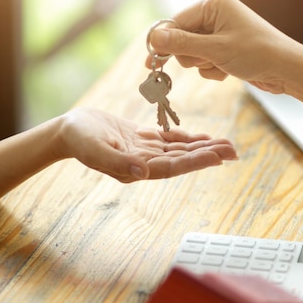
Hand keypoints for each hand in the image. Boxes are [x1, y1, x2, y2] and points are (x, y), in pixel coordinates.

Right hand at [57, 107, 236, 181]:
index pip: (172, 167)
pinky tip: (204, 137)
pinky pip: (170, 140)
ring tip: (226, 144)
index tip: (218, 157)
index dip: (196, 161)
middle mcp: (145, 163)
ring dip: (203, 147)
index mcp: (136, 168)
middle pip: (182, 159)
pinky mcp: (143, 140)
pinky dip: (188, 138)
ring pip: (180, 150)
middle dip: (208, 154)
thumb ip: (116, 162)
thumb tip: (143, 173)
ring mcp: (145, 152)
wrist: (68, 129)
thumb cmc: (78, 139)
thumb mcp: (94, 149)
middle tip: (234, 150)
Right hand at [145, 0, 302, 102]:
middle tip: (209, 61)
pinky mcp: (224, 47)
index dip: (163, 44)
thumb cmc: (257, 54)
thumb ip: (182, 44)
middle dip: (192, 56)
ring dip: (204, 65)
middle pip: (181, 39)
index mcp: (212, 3)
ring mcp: (220, 31)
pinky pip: (205, 62)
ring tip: (224, 65)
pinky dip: (213, 70)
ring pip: (192, 54)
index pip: (175, 22)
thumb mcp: (215, 50)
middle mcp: (215, 13)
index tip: (149, 63)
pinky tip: (230, 70)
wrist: (287, 70)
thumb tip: (153, 38)